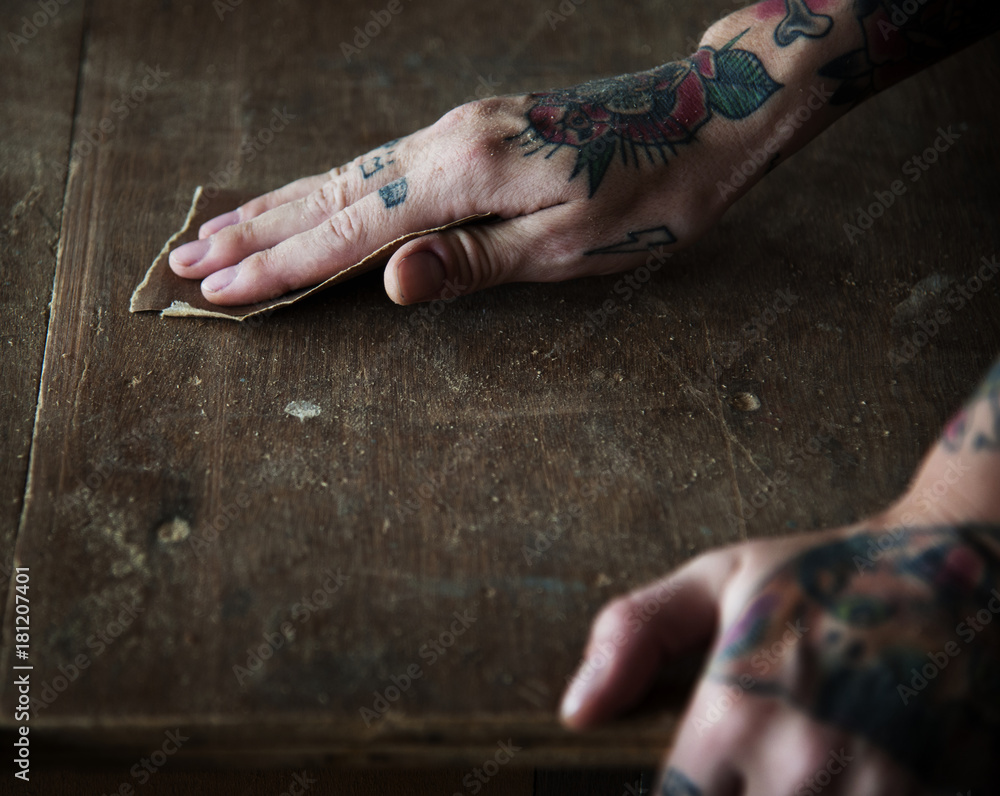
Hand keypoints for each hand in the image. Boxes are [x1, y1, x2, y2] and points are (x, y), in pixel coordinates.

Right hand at [167, 33, 784, 305]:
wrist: (704, 119)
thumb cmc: (648, 195)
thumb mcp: (565, 246)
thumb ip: (470, 263)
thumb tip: (385, 282)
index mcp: (462, 171)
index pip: (349, 227)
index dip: (281, 265)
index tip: (220, 292)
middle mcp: (444, 140)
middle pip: (328, 192)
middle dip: (254, 232)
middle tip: (187, 260)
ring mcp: (455, 130)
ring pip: (346, 174)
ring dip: (278, 206)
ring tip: (221, 230)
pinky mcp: (472, 134)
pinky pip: (379, 167)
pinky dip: (329, 190)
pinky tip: (309, 201)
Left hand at [560, 518, 999, 794]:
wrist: (956, 571)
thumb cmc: (824, 575)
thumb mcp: (719, 580)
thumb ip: (635, 635)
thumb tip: (576, 713)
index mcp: (736, 712)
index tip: (685, 785)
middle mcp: (800, 763)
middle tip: (733, 775)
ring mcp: (875, 792)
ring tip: (776, 773)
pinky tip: (834, 780)